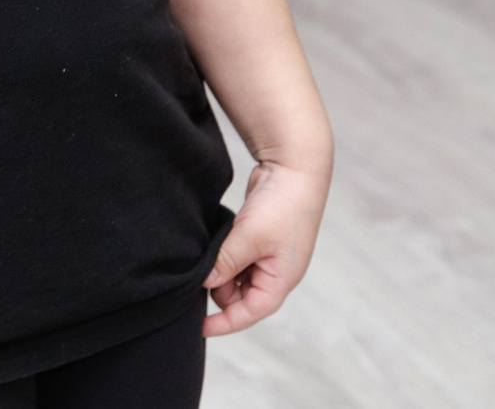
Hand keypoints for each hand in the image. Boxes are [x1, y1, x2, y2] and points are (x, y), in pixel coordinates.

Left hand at [203, 158, 327, 335]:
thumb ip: (227, 263)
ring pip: (238, 276)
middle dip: (220, 289)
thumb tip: (205, 282)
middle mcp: (276, 272)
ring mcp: (269, 255)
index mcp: (281, 279)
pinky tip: (216, 243)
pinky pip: (238, 258)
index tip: (199, 327)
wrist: (295, 167)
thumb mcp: (250, 237)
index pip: (251, 312)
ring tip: (210, 252)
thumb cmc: (282, 205)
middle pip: (242, 296)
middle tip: (201, 271)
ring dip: (222, 270)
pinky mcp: (260, 238)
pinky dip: (225, 255)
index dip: (225, 322)